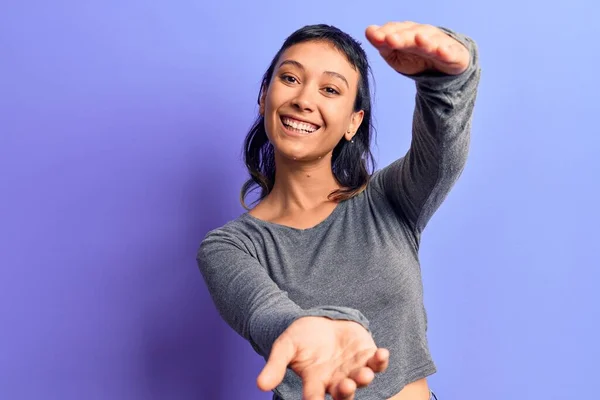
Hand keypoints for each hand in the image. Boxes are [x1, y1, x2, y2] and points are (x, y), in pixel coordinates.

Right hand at [256, 317, 388, 399]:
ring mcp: (353, 369)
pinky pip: (377, 362)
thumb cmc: (300, 337)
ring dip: (364, 377)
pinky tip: (382, 353)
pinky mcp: (367, 355)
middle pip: (344, 393)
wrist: (319, 320)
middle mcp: (336, 380)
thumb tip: (259, 385)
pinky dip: (380, 360)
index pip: (315, 397)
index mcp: (315, 382)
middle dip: (346, 391)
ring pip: (362, 379)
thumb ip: (275, 366)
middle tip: (346, 386)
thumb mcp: (285, 347)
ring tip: (365, 373)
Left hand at [365, 21, 469, 75]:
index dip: (385, 33)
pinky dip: (447, 51)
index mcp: (407, 32)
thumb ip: (382, 44)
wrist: (443, 68)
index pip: (395, 29)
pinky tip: (442, 52)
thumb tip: (369, 31)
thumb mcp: (395, 55)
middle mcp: (423, 33)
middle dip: (401, 36)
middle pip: (411, 34)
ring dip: (424, 40)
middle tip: (390, 40)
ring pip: (431, 41)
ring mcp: (439, 42)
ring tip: (418, 40)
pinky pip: (450, 52)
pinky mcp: (453, 54)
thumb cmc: (416, 58)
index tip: (375, 37)